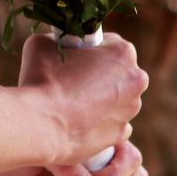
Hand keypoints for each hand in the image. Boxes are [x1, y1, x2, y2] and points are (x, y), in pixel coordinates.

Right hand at [19, 32, 148, 165]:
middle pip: (117, 72)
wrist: (40, 124)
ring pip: (116, 99)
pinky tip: (76, 121)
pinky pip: (111, 123)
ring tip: (69, 103)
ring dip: (99, 98)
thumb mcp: (42, 43)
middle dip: (98, 74)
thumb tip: (57, 46)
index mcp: (123, 53)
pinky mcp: (119, 134)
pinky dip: (97, 122)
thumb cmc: (42, 79)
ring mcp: (130, 110)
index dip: (88, 49)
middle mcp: (135, 81)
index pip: (108, 43)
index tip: (72, 57)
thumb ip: (58, 41)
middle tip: (69, 79)